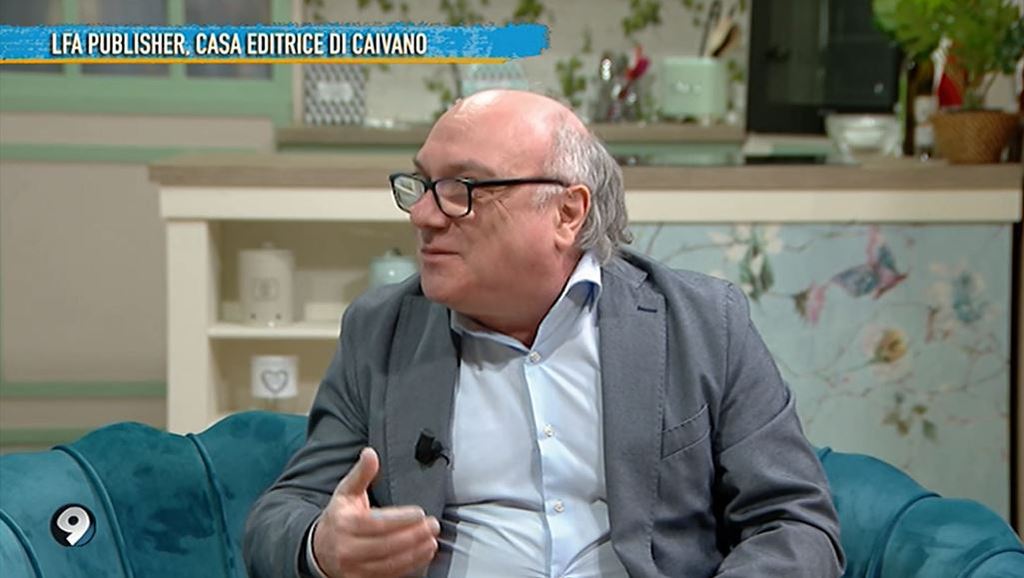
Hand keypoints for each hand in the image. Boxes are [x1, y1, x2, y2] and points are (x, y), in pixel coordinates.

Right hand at [312, 447, 439, 577]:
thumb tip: (370, 453)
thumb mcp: (346, 492)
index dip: (400, 519)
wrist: (319, 550)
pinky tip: (422, 555)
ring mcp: (353, 568)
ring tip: (432, 541)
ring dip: (415, 553)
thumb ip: (361, 473)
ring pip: (389, 564)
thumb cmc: (339, 517)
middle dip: (413, 536)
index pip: (376, 523)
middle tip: (433, 526)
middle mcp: (347, 548)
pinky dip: (409, 566)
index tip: (421, 513)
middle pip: (385, 545)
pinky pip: (388, 575)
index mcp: (344, 524)